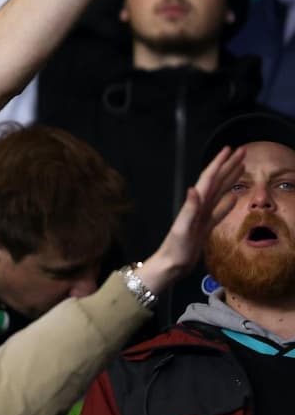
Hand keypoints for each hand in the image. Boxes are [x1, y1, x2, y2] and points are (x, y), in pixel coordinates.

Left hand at [136, 145, 245, 294]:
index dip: (219, 163)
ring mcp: (202, 216)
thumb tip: (194, 189)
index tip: (230, 149)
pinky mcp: (204, 227)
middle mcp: (199, 205)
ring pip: (220, 192)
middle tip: (243, 152)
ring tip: (242, 168)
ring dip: (230, 179)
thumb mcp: (182, 228)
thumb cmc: (175, 248)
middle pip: (217, 180)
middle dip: (229, 165)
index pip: (209, 178)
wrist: (170, 265)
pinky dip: (227, 203)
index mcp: (195, 203)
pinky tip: (234, 197)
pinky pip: (219, 211)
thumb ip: (189, 209)